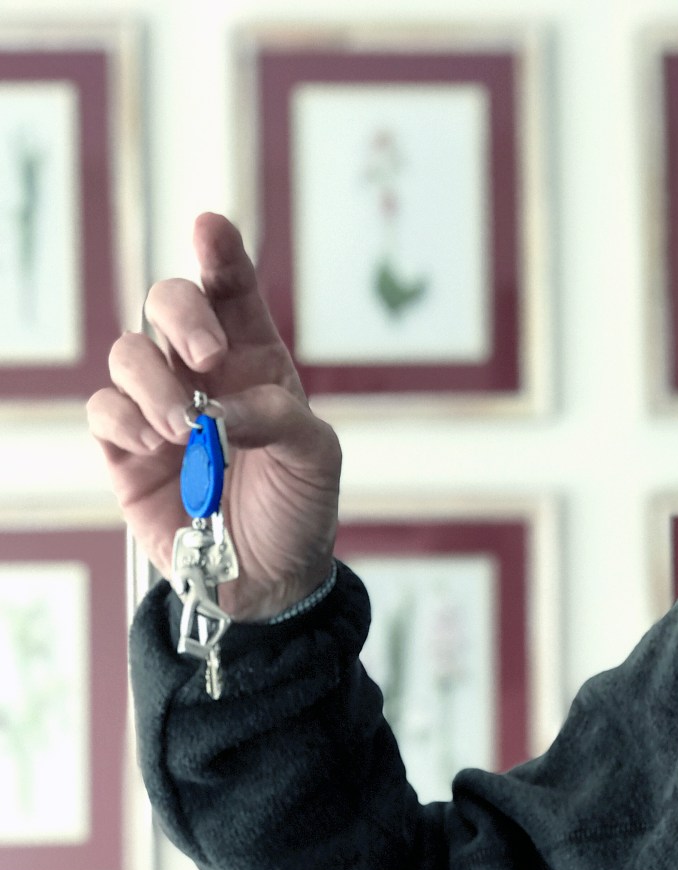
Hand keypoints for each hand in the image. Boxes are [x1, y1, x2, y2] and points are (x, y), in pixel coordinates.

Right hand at [87, 212, 341, 621]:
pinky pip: (104, 411)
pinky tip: (154, 444)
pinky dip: (123, 419)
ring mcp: (160, 409)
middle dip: (180, 314)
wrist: (269, 579)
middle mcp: (205, 375)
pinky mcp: (125, 451)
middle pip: (168, 305)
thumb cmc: (299, 509)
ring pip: (128, 355)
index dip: (221, 255)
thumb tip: (221, 405)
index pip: (234, 294)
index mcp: (258, 363)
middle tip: (207, 356)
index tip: (210, 225)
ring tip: (184, 428)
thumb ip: (278, 419)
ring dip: (152, 382)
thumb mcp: (314, 458)